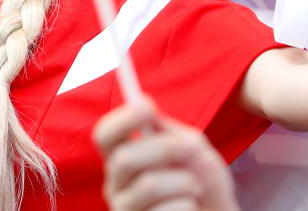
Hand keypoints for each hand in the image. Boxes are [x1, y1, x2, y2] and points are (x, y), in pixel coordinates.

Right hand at [93, 98, 238, 210]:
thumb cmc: (202, 182)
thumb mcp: (194, 150)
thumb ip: (173, 133)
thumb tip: (150, 114)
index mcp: (123, 157)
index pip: (105, 135)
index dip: (121, 119)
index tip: (148, 107)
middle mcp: (116, 184)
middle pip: (123, 158)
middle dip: (163, 147)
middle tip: (192, 148)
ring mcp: (125, 210)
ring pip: (148, 184)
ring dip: (184, 180)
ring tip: (196, 187)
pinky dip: (188, 205)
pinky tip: (191, 208)